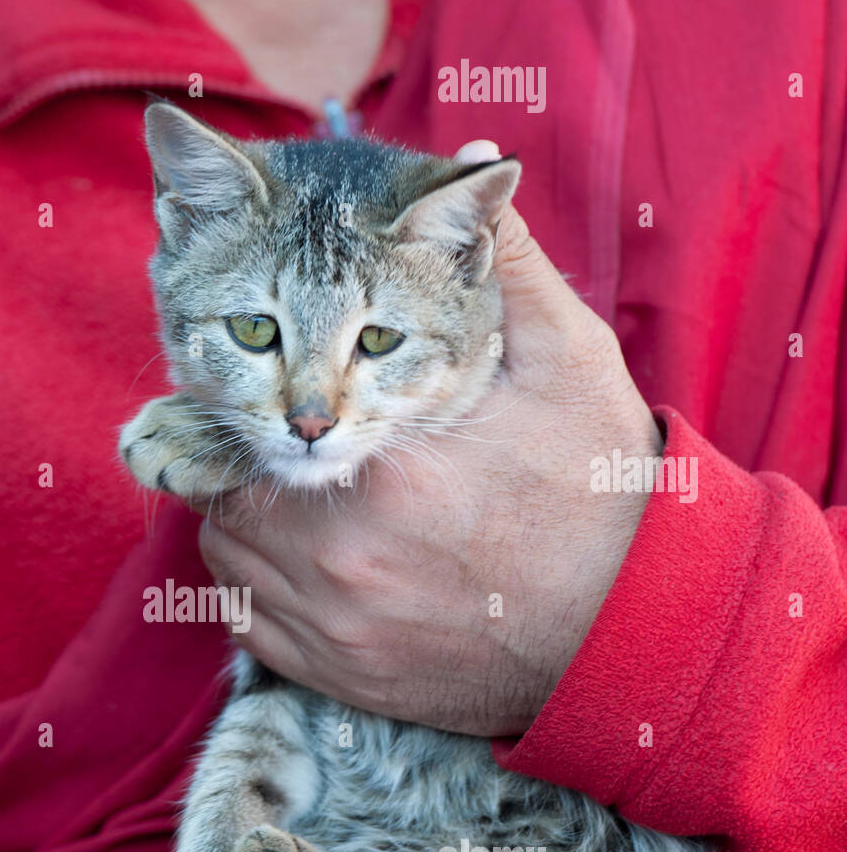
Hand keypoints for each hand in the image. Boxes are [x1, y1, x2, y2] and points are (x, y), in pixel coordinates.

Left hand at [196, 143, 661, 736]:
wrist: (626, 634)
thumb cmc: (596, 499)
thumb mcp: (568, 366)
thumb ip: (505, 271)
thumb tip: (475, 175)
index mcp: (385, 469)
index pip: (254, 420)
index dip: (246, 390)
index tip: (266, 379)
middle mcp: (338, 557)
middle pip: (225, 490)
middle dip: (246, 454)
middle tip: (283, 435)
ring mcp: (332, 627)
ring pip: (224, 556)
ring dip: (241, 518)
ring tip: (297, 497)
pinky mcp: (335, 676)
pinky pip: (245, 624)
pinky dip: (253, 588)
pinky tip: (299, 562)